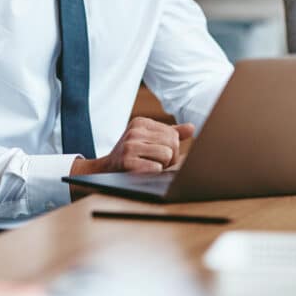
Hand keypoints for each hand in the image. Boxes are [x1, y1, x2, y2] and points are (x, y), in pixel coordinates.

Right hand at [70, 117, 194, 175]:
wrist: (104, 170)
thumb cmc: (131, 155)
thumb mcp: (147, 139)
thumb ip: (169, 133)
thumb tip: (192, 128)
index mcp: (141, 122)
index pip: (173, 134)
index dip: (172, 149)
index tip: (159, 154)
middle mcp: (135, 130)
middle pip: (173, 144)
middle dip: (170, 158)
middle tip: (155, 163)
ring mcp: (129, 145)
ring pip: (167, 155)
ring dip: (162, 166)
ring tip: (148, 166)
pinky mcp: (126, 161)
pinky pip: (156, 168)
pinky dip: (153, 173)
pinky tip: (142, 172)